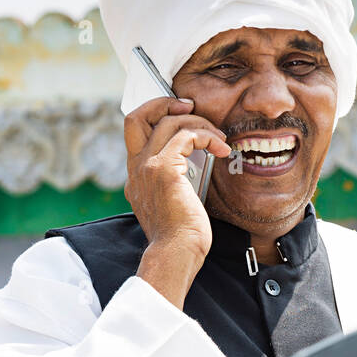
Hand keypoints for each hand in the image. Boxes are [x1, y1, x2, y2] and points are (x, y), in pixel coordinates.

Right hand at [124, 97, 231, 257]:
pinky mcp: (163, 169)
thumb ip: (173, 184)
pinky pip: (186, 135)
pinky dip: (207, 135)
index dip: (156, 117)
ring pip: (167, 122)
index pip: (136, 133)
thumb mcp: (172, 205)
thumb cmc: (180, 238)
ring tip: (218, 137)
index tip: (181, 119)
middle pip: (136, 116)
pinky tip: (221, 148)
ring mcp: (147, 167)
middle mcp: (136, 169)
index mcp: (136, 177)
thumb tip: (191, 168)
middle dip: (164, 104)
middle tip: (191, 108)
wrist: (176, 253)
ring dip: (198, 122)